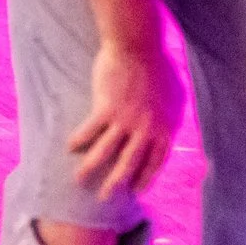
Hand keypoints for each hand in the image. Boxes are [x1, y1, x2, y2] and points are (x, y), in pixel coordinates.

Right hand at [69, 41, 184, 197]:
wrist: (139, 48)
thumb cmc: (159, 66)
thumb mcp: (175, 96)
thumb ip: (170, 115)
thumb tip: (168, 127)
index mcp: (165, 128)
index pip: (156, 162)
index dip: (145, 177)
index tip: (135, 190)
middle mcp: (146, 130)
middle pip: (130, 164)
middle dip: (116, 183)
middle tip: (105, 197)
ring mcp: (126, 121)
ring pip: (106, 152)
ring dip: (92, 169)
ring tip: (79, 179)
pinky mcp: (106, 109)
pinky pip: (90, 131)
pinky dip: (80, 141)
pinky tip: (70, 148)